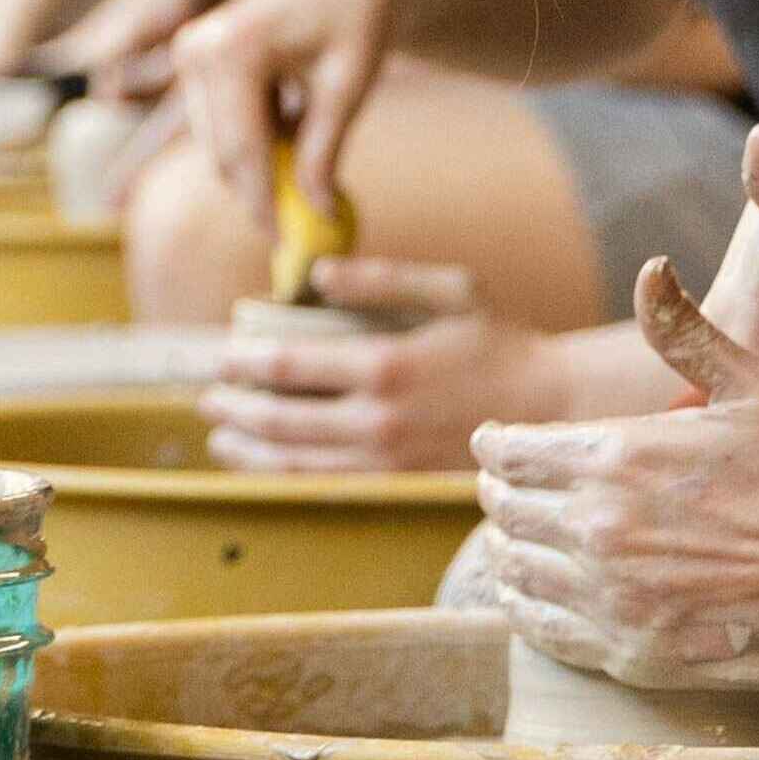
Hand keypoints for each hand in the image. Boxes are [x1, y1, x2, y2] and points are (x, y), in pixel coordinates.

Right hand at [171, 0, 419, 225]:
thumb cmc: (360, 22)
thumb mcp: (348, 89)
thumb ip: (324, 153)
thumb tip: (317, 217)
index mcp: (233, 50)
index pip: (241, 151)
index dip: (265, 204)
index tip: (291, 244)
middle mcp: (197, 49)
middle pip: (224, 155)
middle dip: (265, 191)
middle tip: (310, 219)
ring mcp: (189, 52)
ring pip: (220, 145)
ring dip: (263, 161)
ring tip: (315, 129)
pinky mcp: (192, 58)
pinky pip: (220, 125)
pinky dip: (257, 137)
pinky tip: (294, 106)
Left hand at [199, 262, 568, 472]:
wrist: (550, 408)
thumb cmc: (499, 340)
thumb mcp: (449, 289)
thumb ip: (380, 279)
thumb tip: (317, 275)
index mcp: (385, 365)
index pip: (291, 367)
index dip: (246, 362)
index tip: (221, 355)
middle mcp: (378, 420)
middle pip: (282, 421)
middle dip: (236, 411)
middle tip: (207, 401)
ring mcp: (387, 459)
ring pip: (297, 462)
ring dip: (251, 452)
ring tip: (222, 439)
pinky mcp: (398, 484)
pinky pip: (328, 484)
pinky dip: (289, 476)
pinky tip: (269, 465)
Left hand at [473, 259, 758, 685]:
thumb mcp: (752, 380)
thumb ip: (686, 331)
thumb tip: (651, 267)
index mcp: (615, 455)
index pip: (509, 451)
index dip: (493, 443)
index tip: (493, 441)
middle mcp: (598, 526)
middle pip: (504, 508)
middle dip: (497, 491)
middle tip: (501, 486)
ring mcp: (611, 593)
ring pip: (516, 568)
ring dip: (507, 547)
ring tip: (513, 536)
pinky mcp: (630, 647)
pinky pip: (544, 627)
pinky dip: (525, 606)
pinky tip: (530, 593)